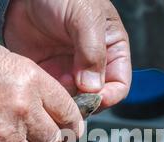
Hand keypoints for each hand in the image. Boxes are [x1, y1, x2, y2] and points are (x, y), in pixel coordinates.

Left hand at [4, 0, 131, 108]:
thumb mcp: (85, 17)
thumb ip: (92, 52)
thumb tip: (93, 88)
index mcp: (112, 50)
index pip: (119, 85)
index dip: (110, 95)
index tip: (95, 98)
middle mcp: (93, 65)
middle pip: (97, 98)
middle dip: (86, 102)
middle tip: (72, 98)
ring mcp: (70, 71)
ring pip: (75, 100)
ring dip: (67, 101)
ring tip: (56, 86)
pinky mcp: (50, 74)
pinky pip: (54, 95)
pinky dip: (51, 97)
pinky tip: (44, 86)